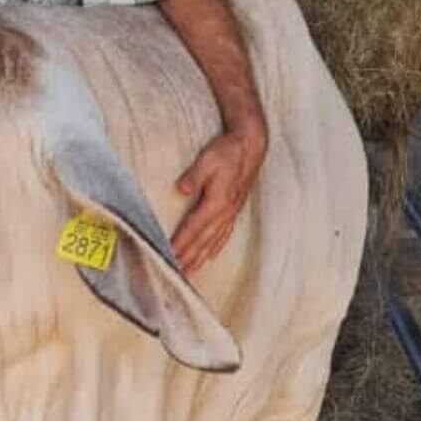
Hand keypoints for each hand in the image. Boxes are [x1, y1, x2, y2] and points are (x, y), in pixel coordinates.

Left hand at [171, 121, 267, 275]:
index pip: (194, 227)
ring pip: (214, 241)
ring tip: (189, 272)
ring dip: (200, 258)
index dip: (181, 242)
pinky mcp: (234, 210)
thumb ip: (194, 176)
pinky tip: (210, 256)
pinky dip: (215, 248)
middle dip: (188, 258)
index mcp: (217, 202)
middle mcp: (225, 212)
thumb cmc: (228, 151)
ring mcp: (231, 213)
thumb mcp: (208, 159)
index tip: (169, 255)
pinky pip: (224, 235)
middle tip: (175, 274)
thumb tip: (181, 189)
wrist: (251, 146)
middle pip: (203, 240)